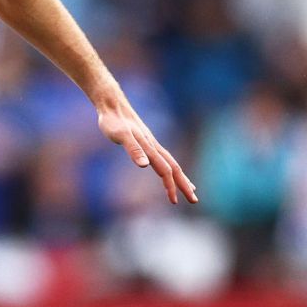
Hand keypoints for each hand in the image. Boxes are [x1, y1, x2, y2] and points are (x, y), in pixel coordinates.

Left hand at [96, 90, 197, 204]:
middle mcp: (154, 146)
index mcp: (150, 148)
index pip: (165, 171)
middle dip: (185, 185)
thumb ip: (133, 149)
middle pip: (175, 168)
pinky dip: (170, 168)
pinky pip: (163, 158)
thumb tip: (144, 165)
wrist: (112, 105)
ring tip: (190, 189)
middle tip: (194, 200)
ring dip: (181, 178)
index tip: (174, 201)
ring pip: (171, 163)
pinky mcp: (146, 142)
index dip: (170, 186)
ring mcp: (151, 144)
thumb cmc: (113, 121)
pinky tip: (168, 171)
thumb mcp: (121, 136)